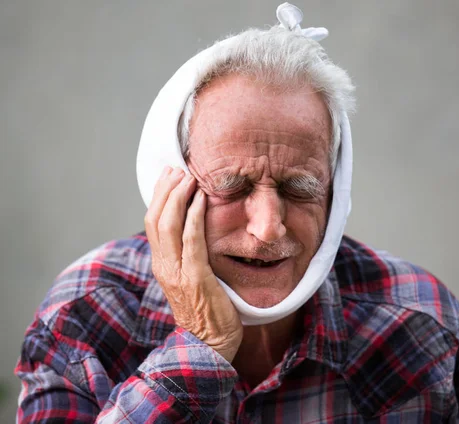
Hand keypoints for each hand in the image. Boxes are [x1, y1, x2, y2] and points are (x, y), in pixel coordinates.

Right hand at [144, 166, 242, 361]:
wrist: (207, 346)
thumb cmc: (205, 310)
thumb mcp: (190, 278)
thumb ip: (187, 256)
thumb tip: (195, 231)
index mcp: (162, 264)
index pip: (153, 222)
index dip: (159, 196)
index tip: (169, 175)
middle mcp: (164, 265)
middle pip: (156, 218)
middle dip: (166, 190)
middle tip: (179, 168)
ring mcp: (177, 272)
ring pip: (169, 225)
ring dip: (178, 197)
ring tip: (189, 176)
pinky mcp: (195, 278)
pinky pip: (192, 241)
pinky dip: (194, 217)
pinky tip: (201, 200)